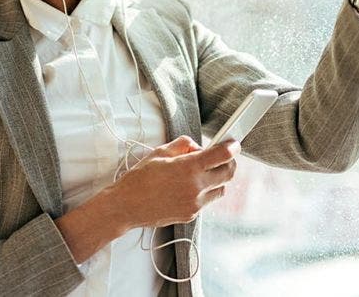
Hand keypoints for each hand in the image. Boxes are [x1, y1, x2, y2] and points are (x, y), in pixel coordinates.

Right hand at [108, 136, 239, 227]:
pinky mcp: (191, 215)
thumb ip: (182, 145)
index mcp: (188, 168)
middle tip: (220, 158)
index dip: (232, 147)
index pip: (222, 155)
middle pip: (229, 173)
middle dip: (229, 163)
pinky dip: (203, 192)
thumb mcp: (158, 153)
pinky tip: (187, 188)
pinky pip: (207, 201)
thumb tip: (196, 146)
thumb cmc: (138, 179)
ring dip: (217, 179)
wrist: (126, 206)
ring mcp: (195, 204)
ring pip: (221, 189)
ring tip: (200, 175)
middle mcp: (196, 187)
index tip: (233, 144)